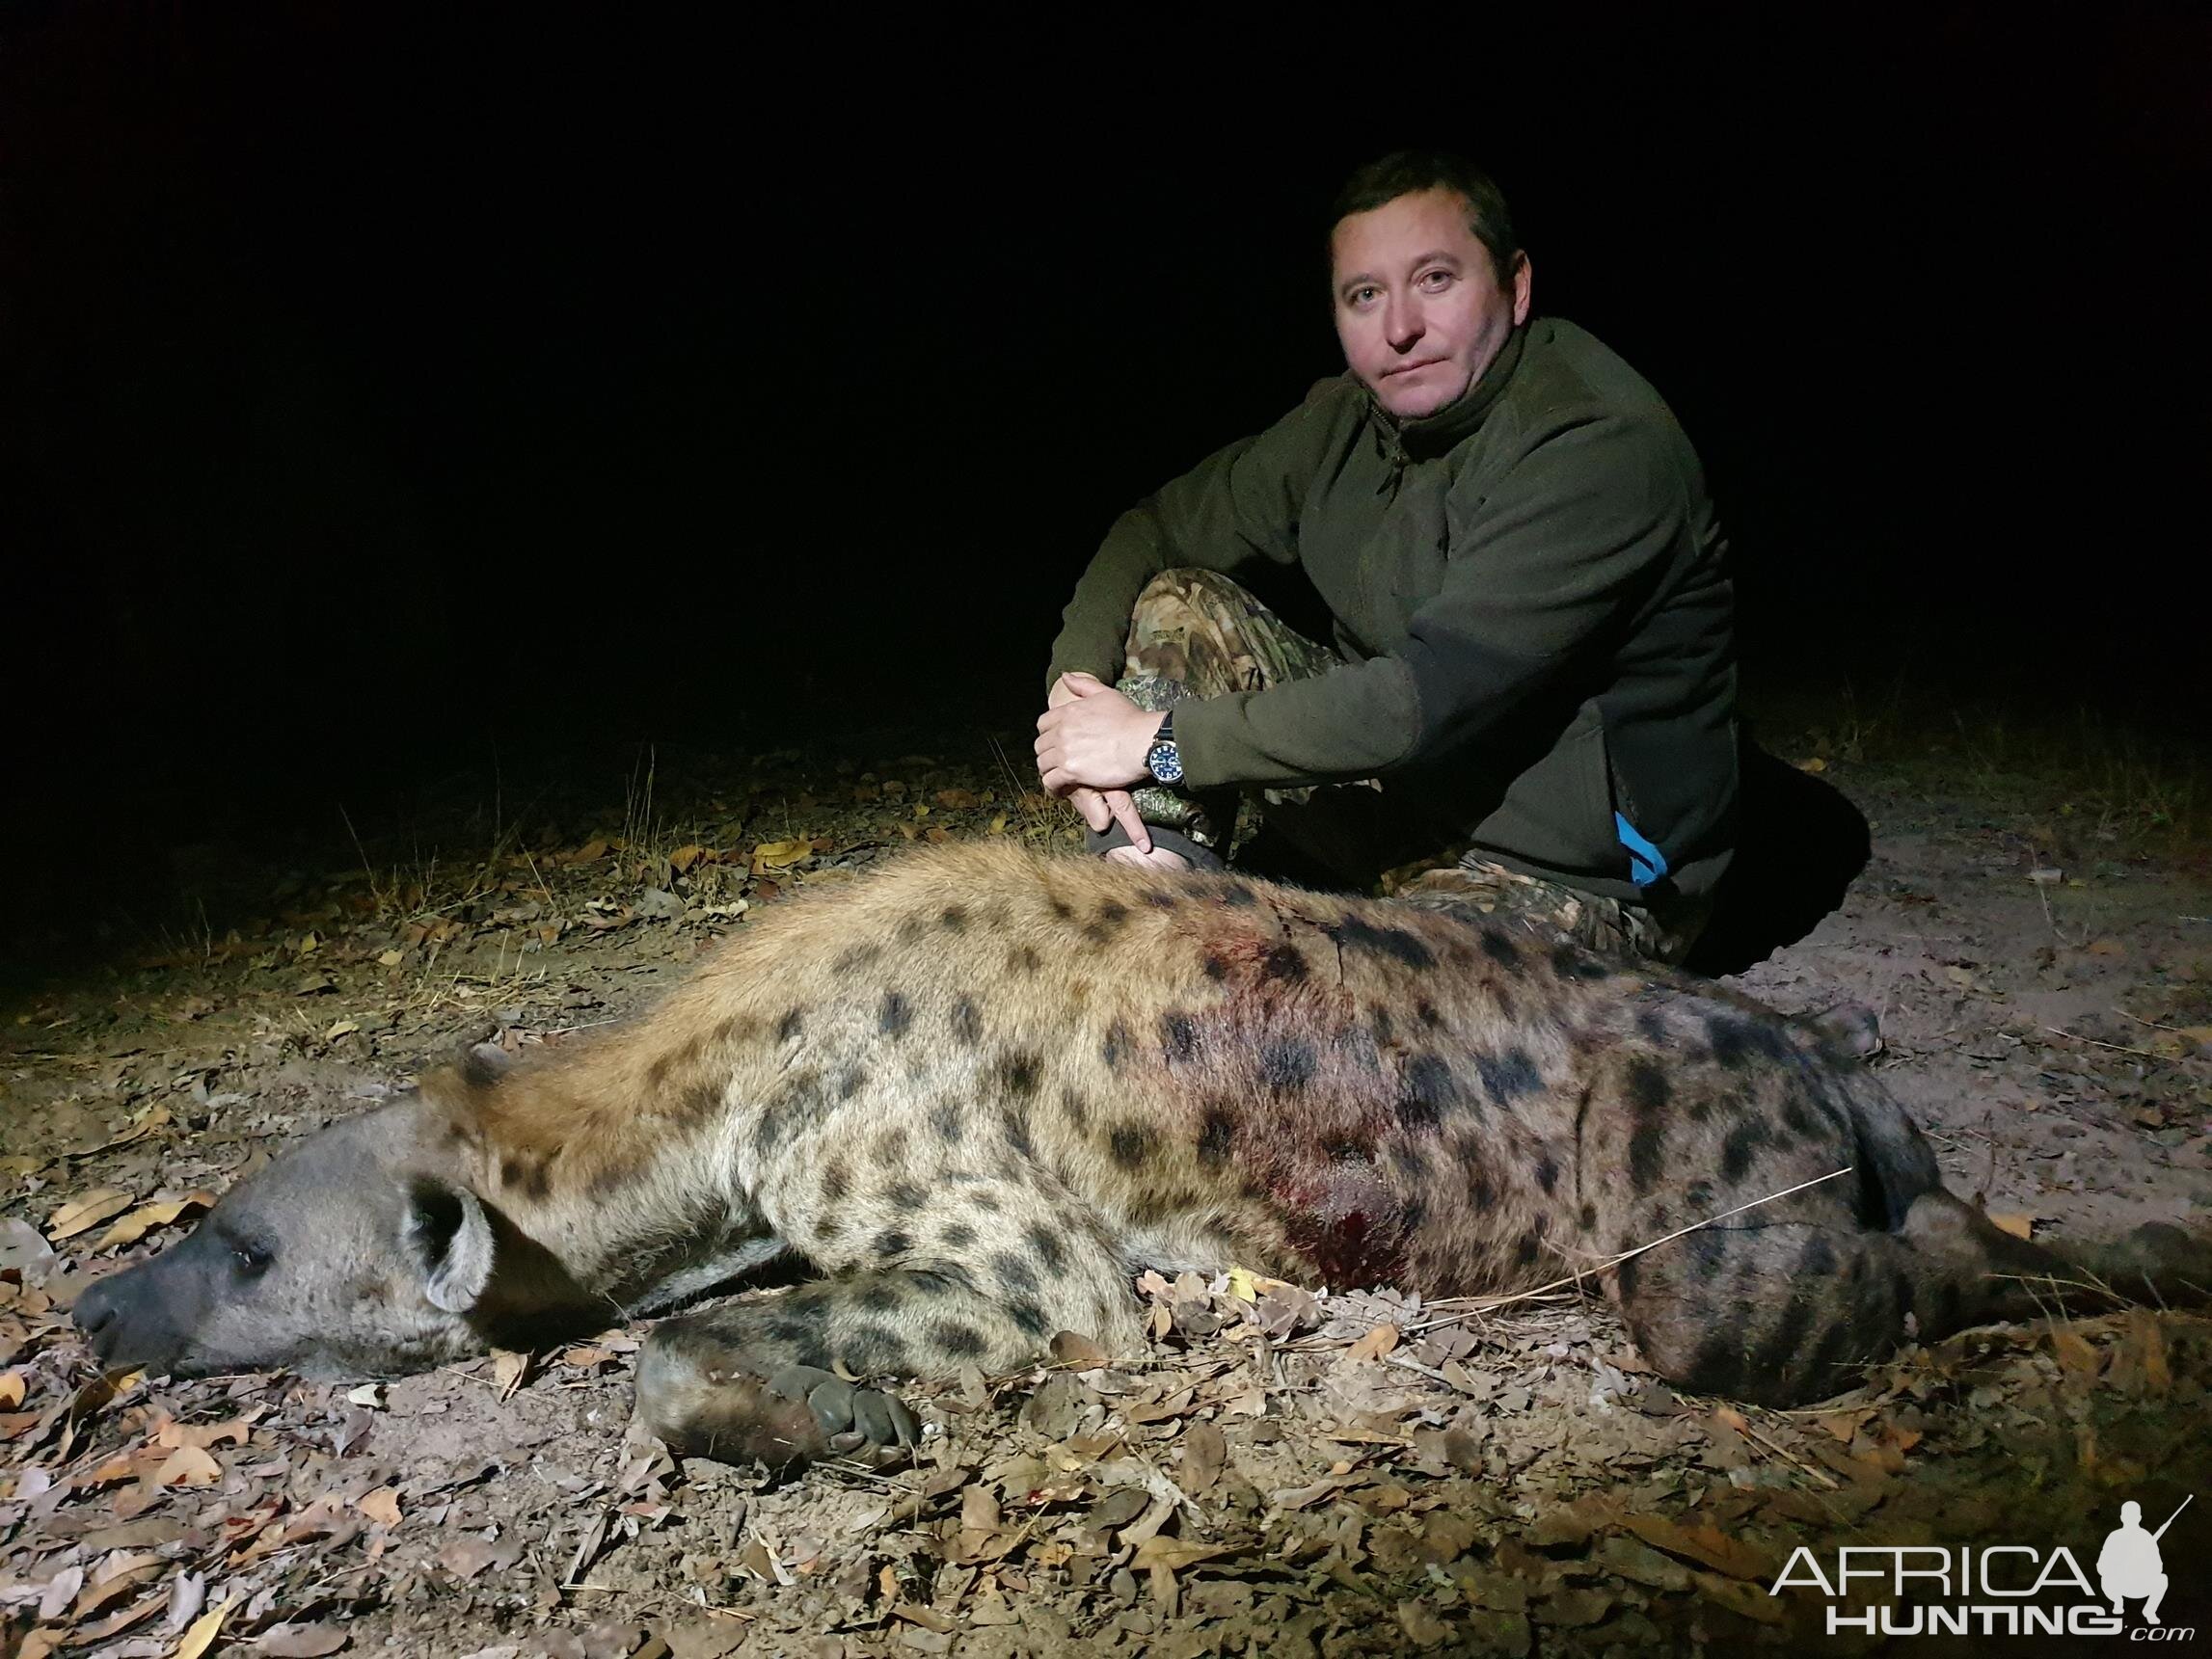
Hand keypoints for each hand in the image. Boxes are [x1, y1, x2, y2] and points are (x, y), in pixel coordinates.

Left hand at [1037, 673, 1162, 808]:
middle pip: (1040, 745)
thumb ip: (1083, 685)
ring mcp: (1064, 751)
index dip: (1048, 733)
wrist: (1143, 740)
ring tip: (1060, 777)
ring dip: (1050, 771)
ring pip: (1043, 764)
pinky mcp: (1071, 771)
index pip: (1042, 724)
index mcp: (1068, 711)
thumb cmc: (1130, 718)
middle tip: (1059, 761)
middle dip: (1047, 753)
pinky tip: (1062, 790)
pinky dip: (1054, 787)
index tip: (1057, 741)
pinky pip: (1051, 782)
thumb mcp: (1106, 694)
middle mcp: (1062, 731)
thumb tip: (1065, 676)